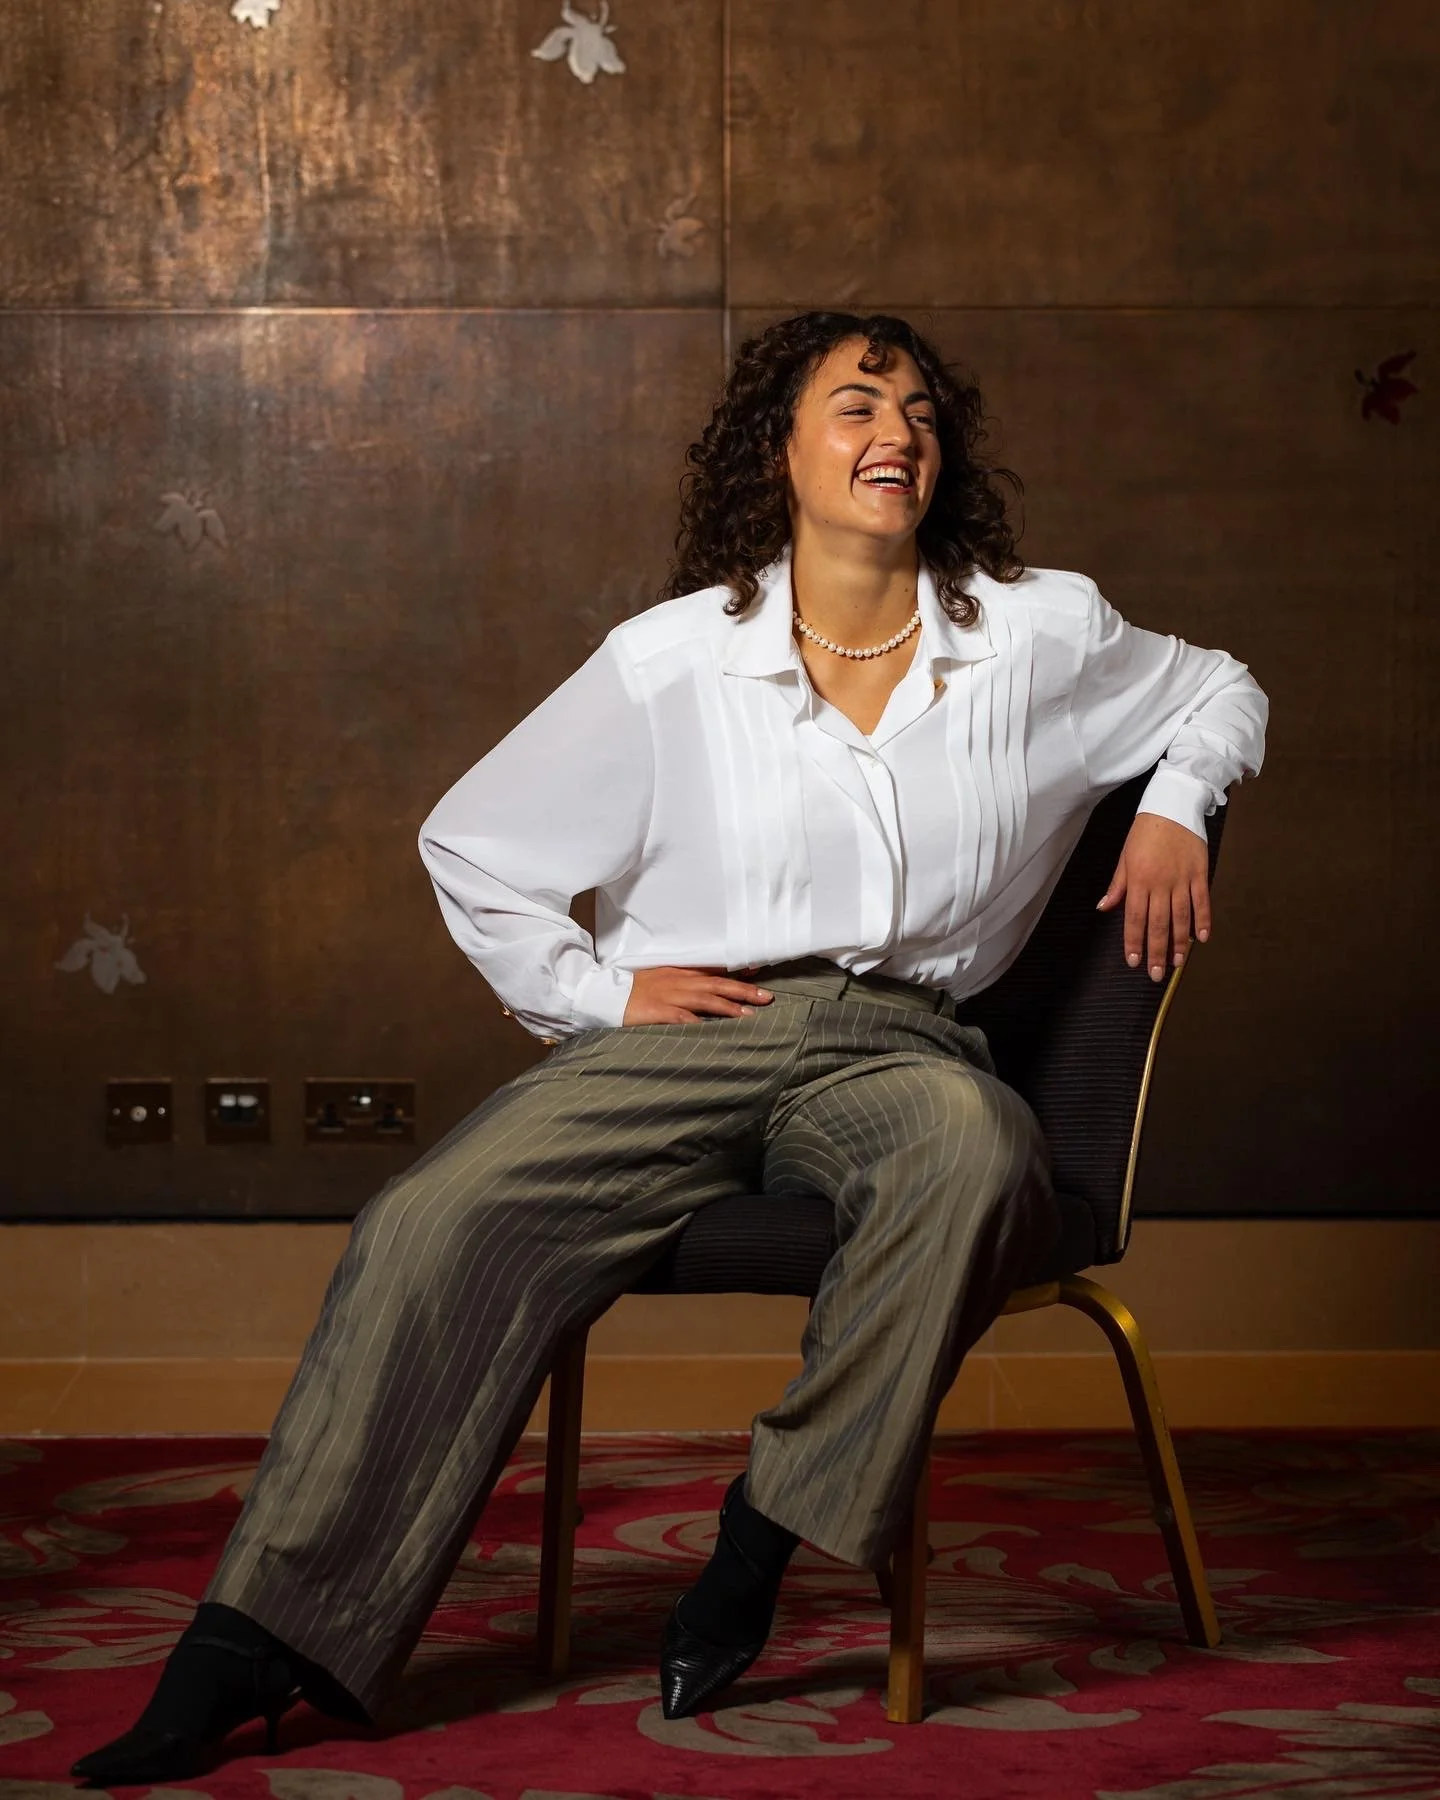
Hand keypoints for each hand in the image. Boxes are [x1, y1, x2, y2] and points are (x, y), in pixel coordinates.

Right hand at [623, 965, 774, 1024]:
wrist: (605, 994)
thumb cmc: (633, 989)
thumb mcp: (660, 979)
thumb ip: (683, 982)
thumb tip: (707, 989)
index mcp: (679, 973)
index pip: (713, 970)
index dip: (736, 972)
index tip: (758, 972)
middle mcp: (678, 982)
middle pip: (716, 984)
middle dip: (742, 990)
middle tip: (766, 997)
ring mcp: (669, 996)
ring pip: (704, 999)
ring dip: (728, 1007)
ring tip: (750, 1015)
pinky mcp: (657, 1012)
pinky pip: (681, 1018)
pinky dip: (698, 1023)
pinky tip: (713, 1030)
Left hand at [1096, 814, 1210, 981]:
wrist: (1171, 806)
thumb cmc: (1144, 832)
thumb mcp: (1124, 857)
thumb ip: (1117, 886)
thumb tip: (1104, 908)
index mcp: (1138, 880)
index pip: (1134, 918)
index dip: (1134, 942)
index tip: (1134, 962)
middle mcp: (1160, 883)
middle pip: (1158, 923)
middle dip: (1157, 951)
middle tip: (1157, 974)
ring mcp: (1182, 879)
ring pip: (1181, 917)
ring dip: (1180, 942)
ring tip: (1178, 962)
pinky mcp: (1200, 872)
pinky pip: (1202, 901)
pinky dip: (1203, 920)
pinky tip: (1202, 938)